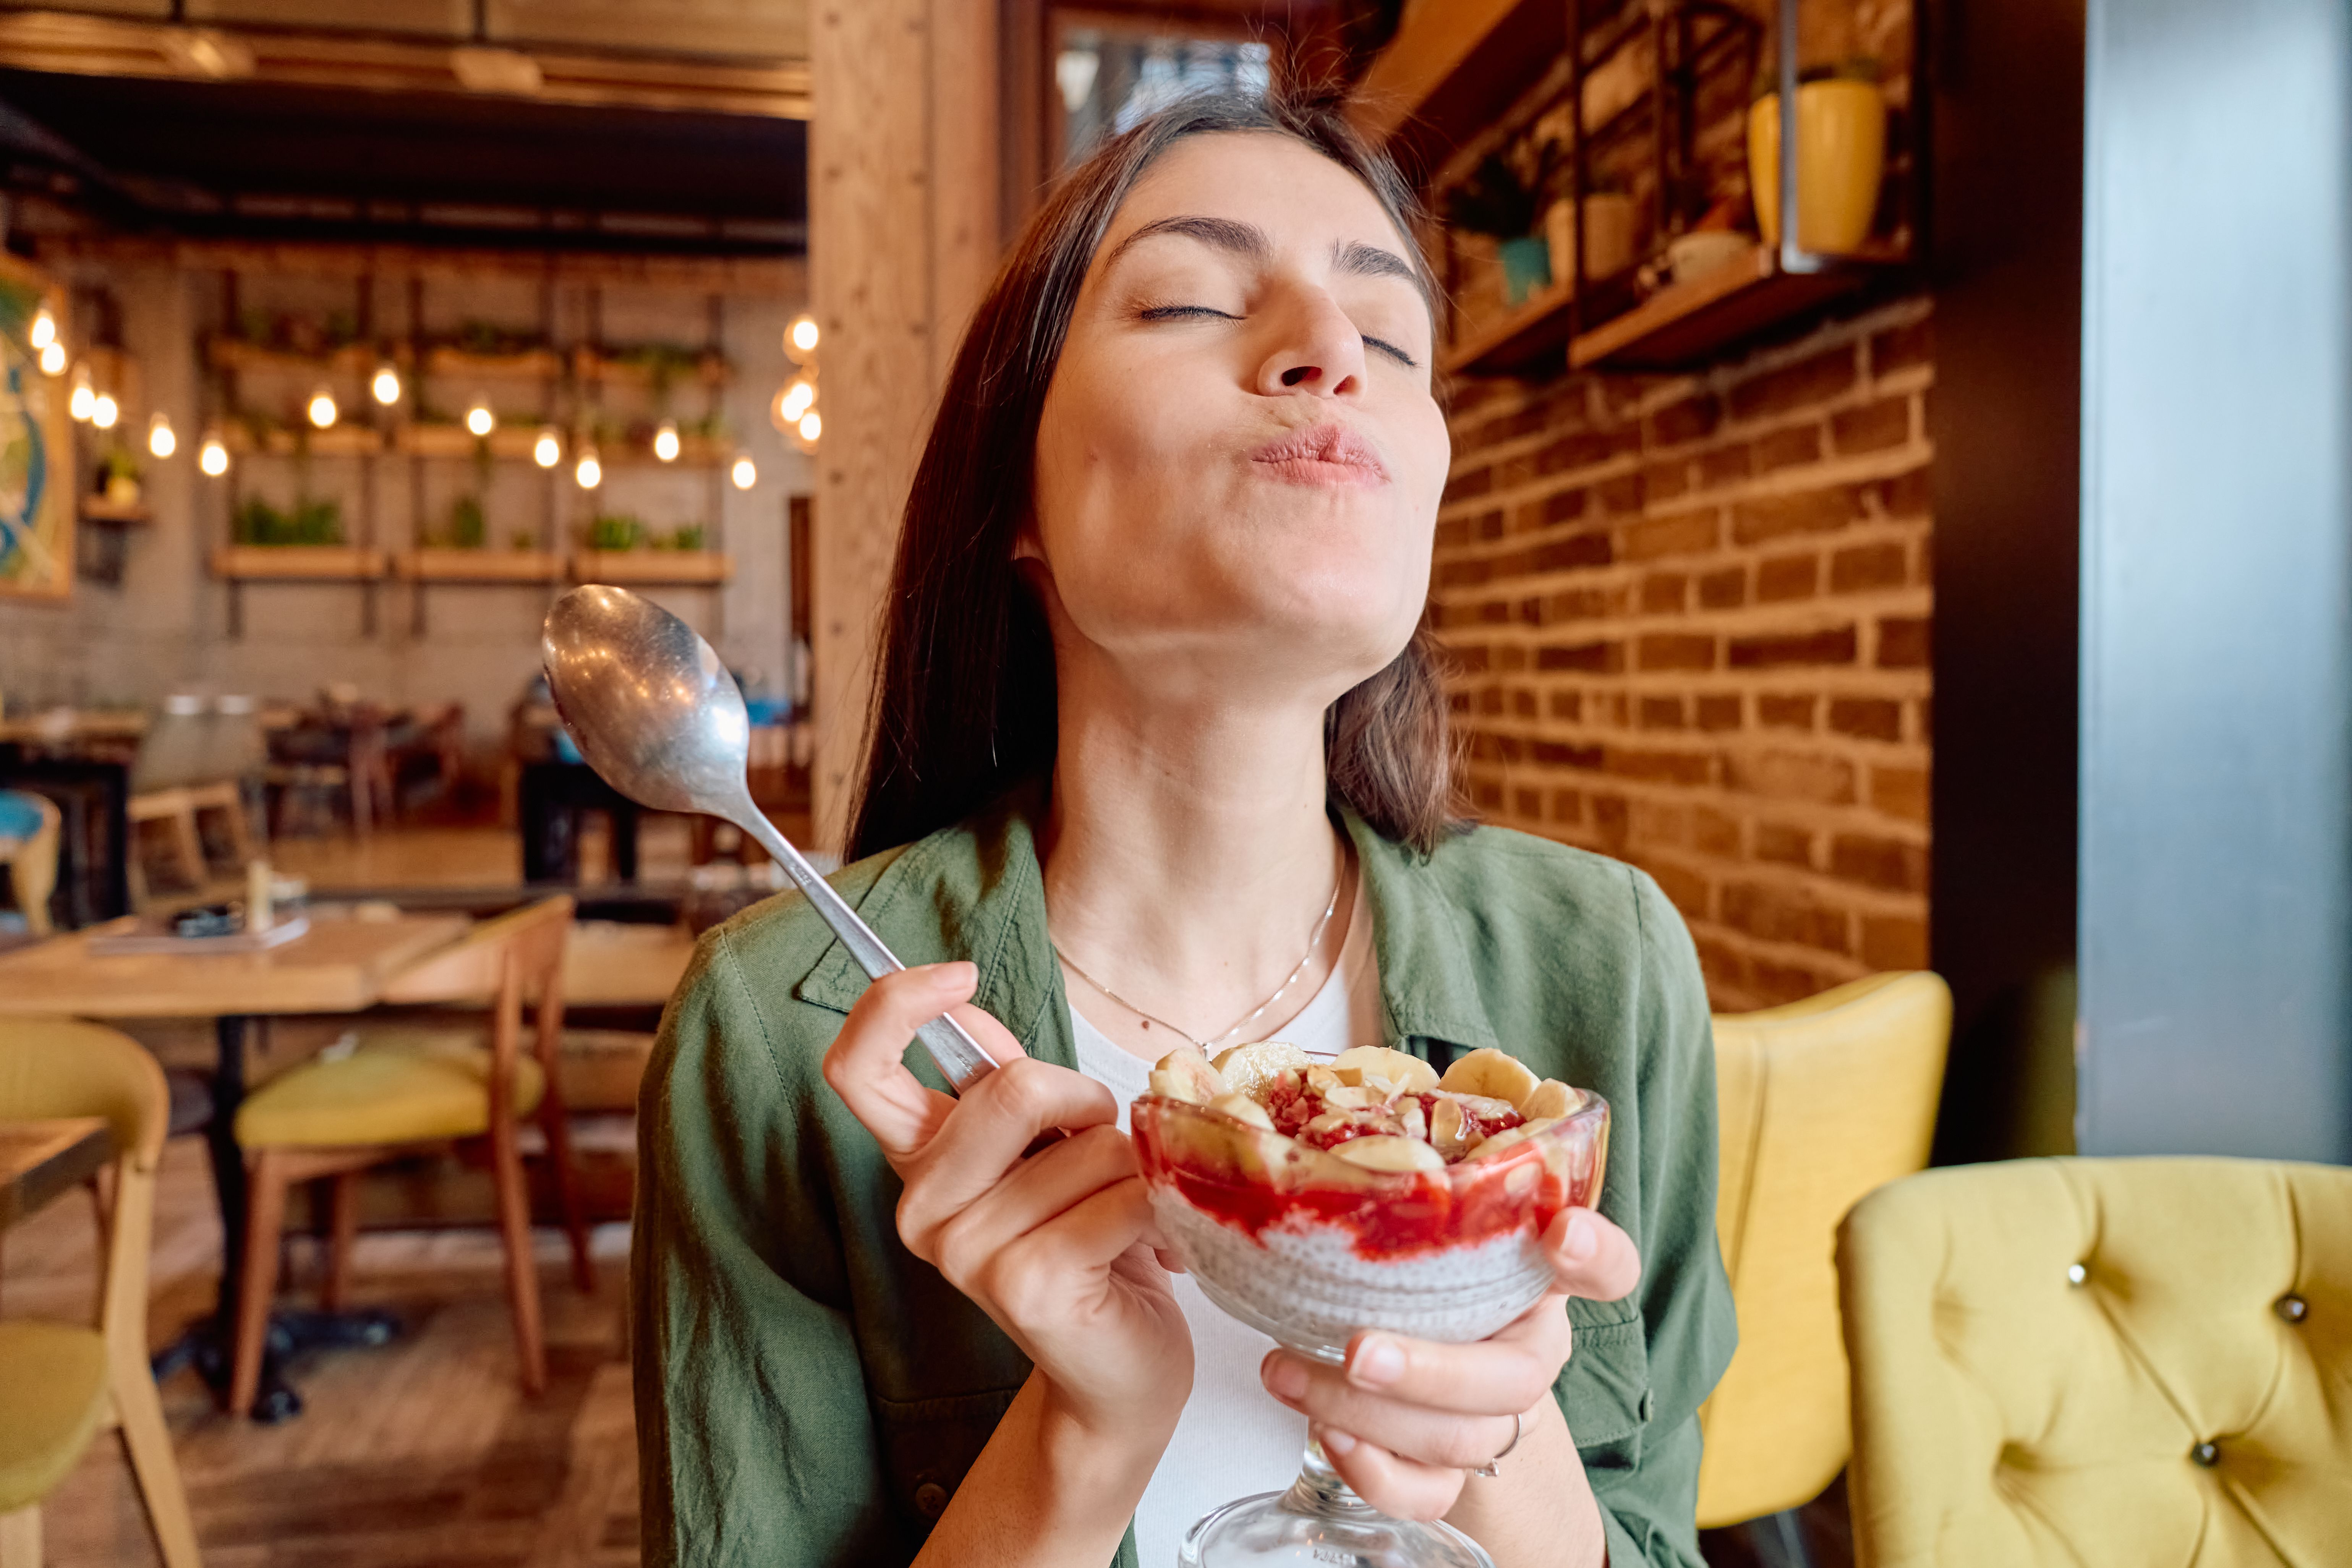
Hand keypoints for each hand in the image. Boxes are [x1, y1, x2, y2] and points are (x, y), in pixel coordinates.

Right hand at [822, 961, 1192, 1439]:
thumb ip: (1006, 1082)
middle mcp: (923, 1206)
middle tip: (1107, 1155)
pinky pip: (1121, 1198)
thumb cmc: (1091, 1243)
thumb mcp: (1047, 1149)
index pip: (857, 1067)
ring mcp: (965, 1252)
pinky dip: (1161, 1211)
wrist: (1120, 1369)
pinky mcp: (1024, 1286)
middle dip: (1089, 1103)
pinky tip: (1153, 1248)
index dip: (896, 1002)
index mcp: (920, 1161)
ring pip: (1087, 1145)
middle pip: (1014, 1087)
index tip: (958, 975)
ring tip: (1131, 1218)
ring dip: (1134, 1171)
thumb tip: (964, 1009)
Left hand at [1257, 1205, 1641, 1523]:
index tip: (1564, 1232)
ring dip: (1367, 1414)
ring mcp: (1495, 1420)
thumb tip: (1316, 1156)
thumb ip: (1408, 1192)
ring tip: (1289, 1373)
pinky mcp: (1451, 1473)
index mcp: (1537, 1280)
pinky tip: (1328, 1436)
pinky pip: (1430, 1493)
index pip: (1608, 1268)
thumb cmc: (1414, 1272)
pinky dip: (1375, 1474)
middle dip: (1429, 1372)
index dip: (1598, 1254)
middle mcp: (1528, 1352)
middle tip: (1356, 1351)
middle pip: (1512, 1381)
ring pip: (1459, 1439)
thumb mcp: (1423, 1224)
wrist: (1417, 1351)